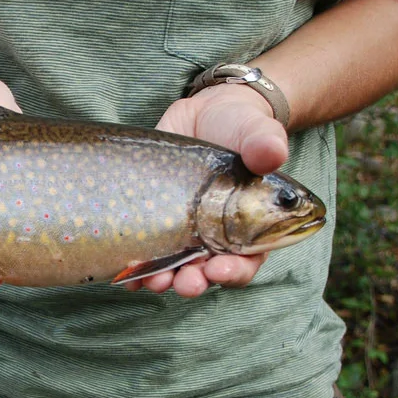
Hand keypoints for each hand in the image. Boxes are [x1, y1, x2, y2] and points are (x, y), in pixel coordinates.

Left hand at [122, 84, 288, 295]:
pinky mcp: (156, 223)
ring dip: (163, 280)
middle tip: (185, 283)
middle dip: (194, 282)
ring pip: (173, 269)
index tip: (219, 269)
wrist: (206, 115)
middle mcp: (216, 239)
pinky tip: (124, 273)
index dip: (234, 271)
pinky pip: (145, 253)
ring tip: (154, 280)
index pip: (246, 262)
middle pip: (206, 273)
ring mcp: (184, 234)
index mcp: (249, 228)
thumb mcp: (256, 131)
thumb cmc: (241, 127)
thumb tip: (273, 152)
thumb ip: (266, 142)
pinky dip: (134, 268)